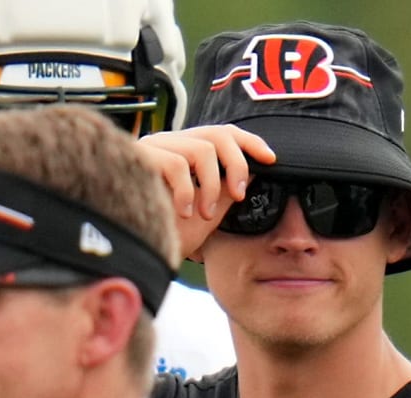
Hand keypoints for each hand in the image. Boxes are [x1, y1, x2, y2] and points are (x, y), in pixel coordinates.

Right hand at [138, 125, 276, 258]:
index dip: (249, 142)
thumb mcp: (209, 211)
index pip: (222, 134)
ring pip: (201, 149)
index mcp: (187, 153)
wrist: (138, 250)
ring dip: (211, 186)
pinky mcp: (139, 157)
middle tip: (239, 195)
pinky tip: (182, 213)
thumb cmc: (169, 232)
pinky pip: (176, 165)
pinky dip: (186, 192)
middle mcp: (171, 144)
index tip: (271, 159)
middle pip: (217, 133)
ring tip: (203, 214)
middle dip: (237, 164)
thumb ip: (227, 190)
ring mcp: (154, 147)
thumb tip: (254, 172)